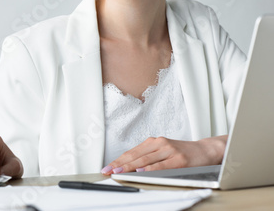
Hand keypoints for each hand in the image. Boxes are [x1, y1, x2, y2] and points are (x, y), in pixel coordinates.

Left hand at [101, 135, 226, 174]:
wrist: (205, 150)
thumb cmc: (182, 153)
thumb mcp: (163, 152)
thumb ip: (148, 157)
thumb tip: (129, 168)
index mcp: (153, 142)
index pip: (131, 152)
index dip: (118, 160)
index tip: (108, 167)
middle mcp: (159, 143)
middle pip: (135, 155)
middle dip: (120, 164)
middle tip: (108, 170)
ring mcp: (169, 150)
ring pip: (145, 160)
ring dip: (130, 167)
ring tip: (119, 172)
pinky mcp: (179, 159)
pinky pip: (161, 165)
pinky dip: (150, 169)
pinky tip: (141, 171)